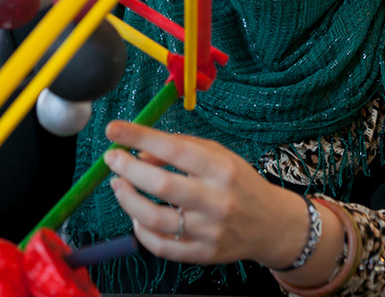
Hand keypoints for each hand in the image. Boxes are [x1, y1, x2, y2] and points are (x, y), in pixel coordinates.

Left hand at [102, 120, 310, 266]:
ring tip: (119, 185)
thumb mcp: (219, 155)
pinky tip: (137, 217)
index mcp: (222, 169)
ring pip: (154, 218)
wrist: (271, 225)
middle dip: (128, 169)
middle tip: (113, 159)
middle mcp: (217, 200)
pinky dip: (141, 230)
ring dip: (127, 199)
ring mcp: (209, 230)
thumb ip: (182, 147)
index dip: (140, 137)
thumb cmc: (240, 184)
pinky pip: (160, 246)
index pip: (175, 149)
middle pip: (161, 185)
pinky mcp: (202, 254)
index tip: (114, 129)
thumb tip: (140, 150)